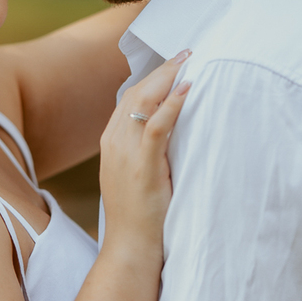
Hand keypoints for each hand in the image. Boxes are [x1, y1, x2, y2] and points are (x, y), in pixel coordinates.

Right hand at [98, 51, 190, 256]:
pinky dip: (172, 105)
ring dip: (168, 78)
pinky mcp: (142, 167)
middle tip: (186, 52)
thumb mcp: (139, 174)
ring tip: (190, 61)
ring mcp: (125, 154)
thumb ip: (148, 150)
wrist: (130, 248)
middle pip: (136, 93)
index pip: (129, 98)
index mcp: (111, 142)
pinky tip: (188, 89)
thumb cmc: (140, 215)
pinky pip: (156, 127)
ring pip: (143, 103)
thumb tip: (173, 129)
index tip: (174, 62)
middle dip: (162, 70)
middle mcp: (114, 142)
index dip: (152, 77)